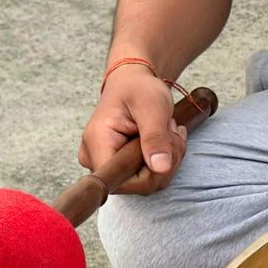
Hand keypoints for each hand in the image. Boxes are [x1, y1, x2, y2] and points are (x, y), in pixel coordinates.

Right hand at [78, 64, 188, 194]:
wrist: (133, 83)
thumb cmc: (139, 88)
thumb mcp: (152, 106)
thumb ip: (155, 137)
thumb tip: (160, 168)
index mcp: (97, 143)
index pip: (123, 182)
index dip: (152, 172)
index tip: (165, 141)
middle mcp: (95, 158)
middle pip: (138, 184)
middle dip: (166, 161)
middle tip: (172, 131)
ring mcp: (106, 164)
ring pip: (147, 182)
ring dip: (169, 158)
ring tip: (168, 130)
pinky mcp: (118, 166)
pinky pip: (148, 176)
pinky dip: (165, 159)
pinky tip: (167, 138)